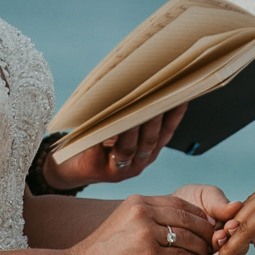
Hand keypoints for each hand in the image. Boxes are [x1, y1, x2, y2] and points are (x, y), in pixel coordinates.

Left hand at [44, 104, 189, 190]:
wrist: (73, 169)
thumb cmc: (100, 143)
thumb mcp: (122, 132)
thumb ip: (134, 117)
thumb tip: (143, 84)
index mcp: (148, 153)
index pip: (166, 133)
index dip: (175, 116)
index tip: (180, 96)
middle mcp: (138, 163)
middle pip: (149, 140)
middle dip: (154, 117)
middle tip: (156, 96)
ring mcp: (120, 170)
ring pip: (129, 147)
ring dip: (131, 127)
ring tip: (132, 107)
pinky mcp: (98, 170)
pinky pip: (100, 149)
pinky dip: (101, 134)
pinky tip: (99, 119)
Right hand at [68, 194, 214, 254]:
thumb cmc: (101, 254)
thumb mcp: (123, 225)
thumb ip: (145, 221)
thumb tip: (169, 227)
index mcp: (137, 203)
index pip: (176, 202)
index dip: (195, 213)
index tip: (206, 223)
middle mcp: (142, 212)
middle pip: (185, 216)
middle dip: (204, 228)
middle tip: (215, 238)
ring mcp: (146, 233)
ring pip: (186, 236)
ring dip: (201, 245)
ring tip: (208, 253)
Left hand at [172, 184, 242, 254]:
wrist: (167, 208)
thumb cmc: (191, 199)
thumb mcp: (206, 195)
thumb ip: (220, 203)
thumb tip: (237, 205)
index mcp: (233, 226)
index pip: (245, 233)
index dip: (240, 230)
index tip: (231, 223)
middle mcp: (226, 244)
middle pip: (238, 250)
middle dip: (231, 243)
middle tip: (221, 234)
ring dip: (220, 252)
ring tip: (214, 239)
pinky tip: (201, 252)